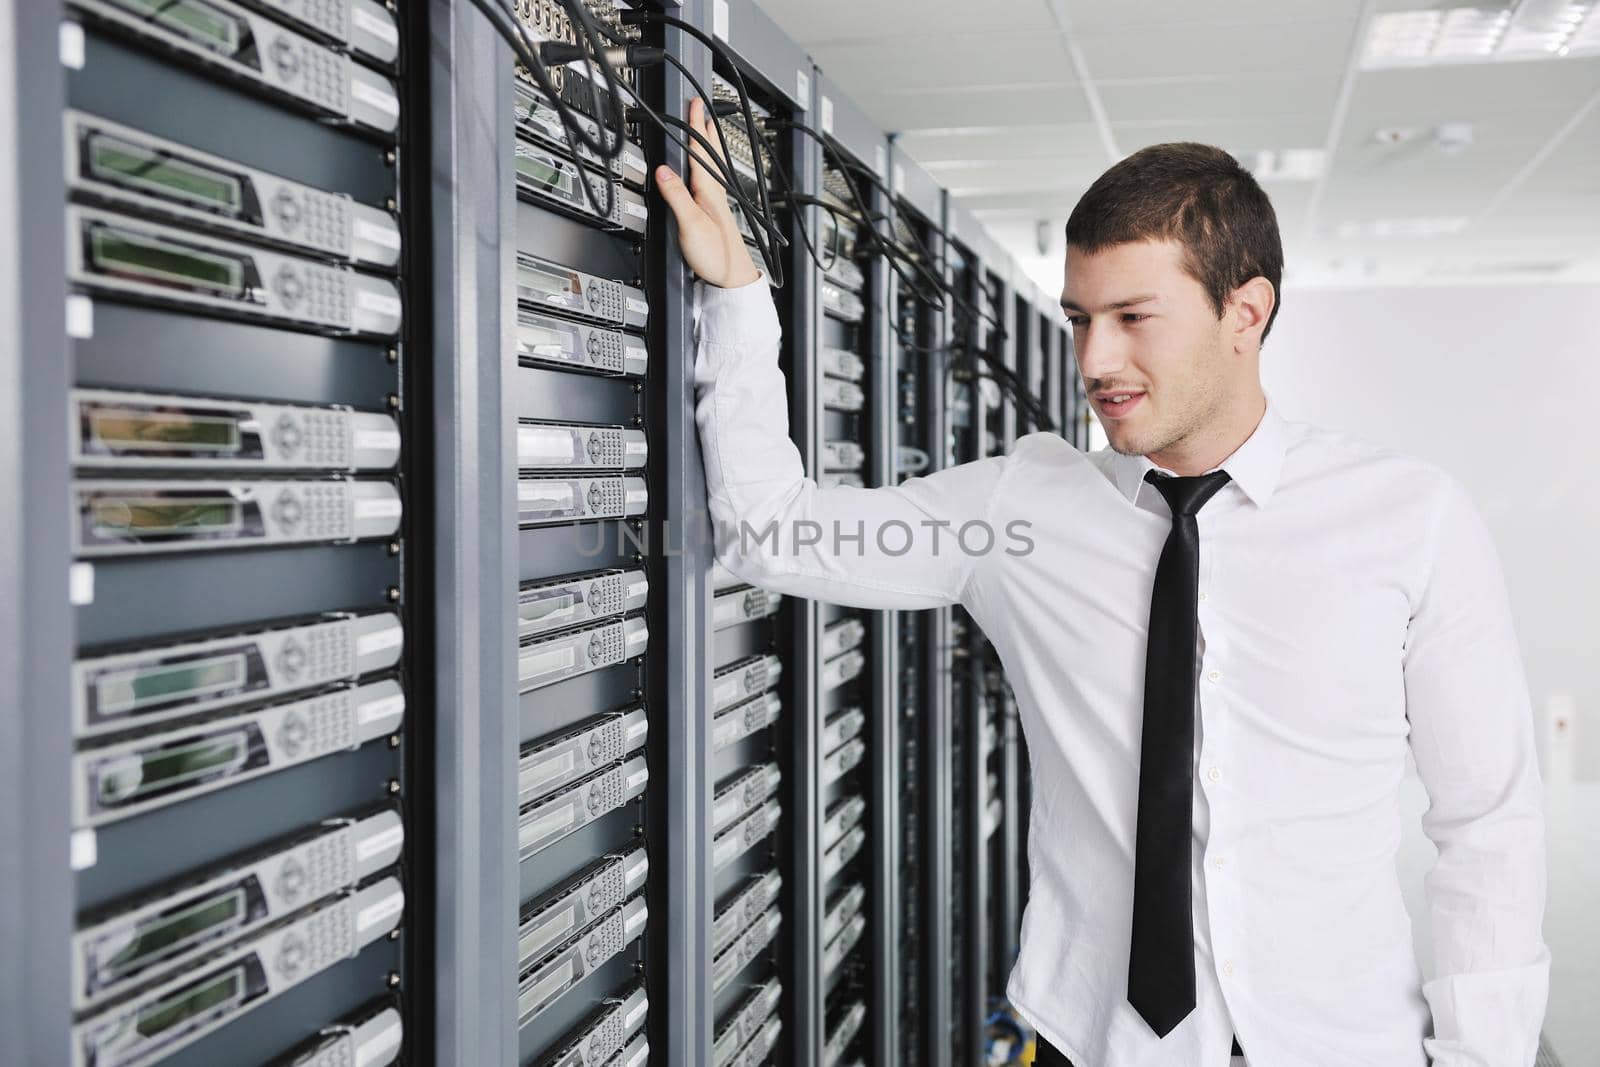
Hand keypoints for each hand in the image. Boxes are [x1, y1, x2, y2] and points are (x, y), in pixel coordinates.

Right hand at [654, 97, 761, 288]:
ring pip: (712, 165)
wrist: (732, 276)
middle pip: (710, 154)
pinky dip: (707, 166)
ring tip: (707, 130)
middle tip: (702, 108)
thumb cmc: (715, 254)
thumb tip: (662, 170)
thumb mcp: (689, 224)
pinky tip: (707, 170)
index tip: (694, 106)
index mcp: (709, 190)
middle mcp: (716, 193)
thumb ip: (676, 196)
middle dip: (705, 129)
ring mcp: (717, 202)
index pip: (700, 151)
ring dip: (708, 145)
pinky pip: (711, 179)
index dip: (696, 127)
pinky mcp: (715, 213)